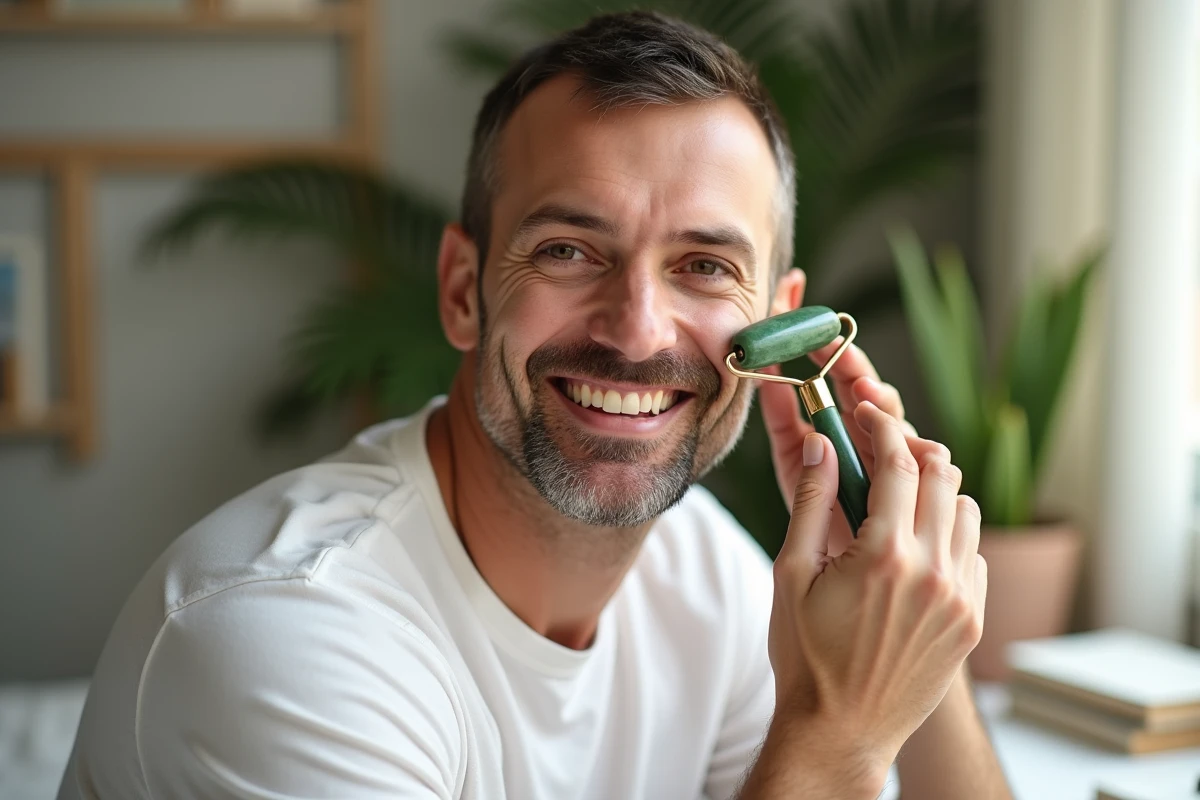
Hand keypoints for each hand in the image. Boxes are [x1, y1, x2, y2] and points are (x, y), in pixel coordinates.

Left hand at [760, 333, 922, 556]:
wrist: (831, 580)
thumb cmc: (813, 518)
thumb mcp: (791, 461)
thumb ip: (782, 416)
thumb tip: (765, 369)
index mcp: (849, 425)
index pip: (853, 380)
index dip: (843, 357)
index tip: (824, 339)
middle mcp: (880, 441)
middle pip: (885, 401)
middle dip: (872, 388)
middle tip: (856, 385)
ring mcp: (903, 468)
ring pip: (910, 428)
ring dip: (893, 420)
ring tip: (871, 412)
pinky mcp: (922, 495)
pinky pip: (933, 468)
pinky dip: (924, 456)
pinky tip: (914, 454)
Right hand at [766, 402, 985, 788]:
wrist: (840, 731)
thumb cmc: (806, 657)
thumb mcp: (791, 573)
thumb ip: (810, 502)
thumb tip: (820, 445)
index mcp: (884, 555)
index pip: (898, 463)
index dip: (882, 426)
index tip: (866, 411)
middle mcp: (934, 572)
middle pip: (944, 476)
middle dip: (914, 451)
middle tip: (885, 452)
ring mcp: (961, 599)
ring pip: (967, 512)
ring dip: (937, 495)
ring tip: (900, 506)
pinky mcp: (972, 622)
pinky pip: (975, 556)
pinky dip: (950, 539)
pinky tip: (916, 553)